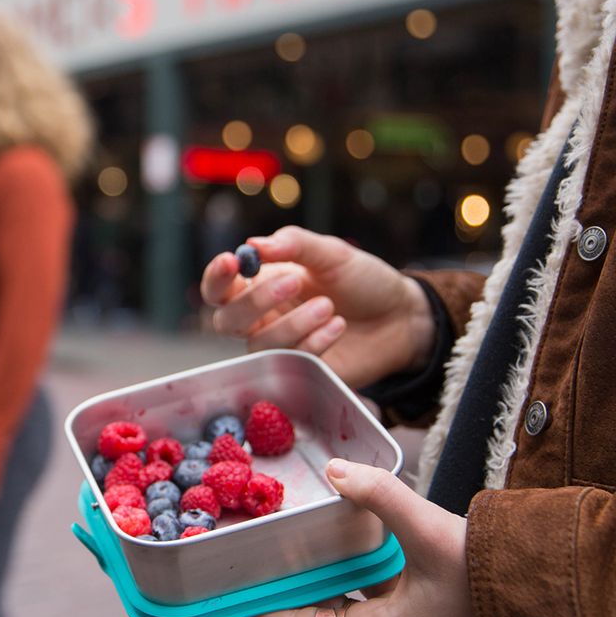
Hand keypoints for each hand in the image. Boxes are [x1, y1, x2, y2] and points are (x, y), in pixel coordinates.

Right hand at [200, 226, 434, 387]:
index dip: (216, 277)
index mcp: (260, 284)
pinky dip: (314, 341)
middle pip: (227, 320)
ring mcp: (280, 347)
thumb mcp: (332, 253)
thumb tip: (254, 245)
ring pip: (259, 344)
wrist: (400, 317)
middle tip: (294, 281)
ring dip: (293, 323)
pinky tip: (337, 325)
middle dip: (256, 301)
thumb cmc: (362, 281)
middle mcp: (262, 318)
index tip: (231, 262)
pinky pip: (292, 361)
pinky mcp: (301, 371)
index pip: (219, 287)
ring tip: (329, 307)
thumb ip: (294, 245)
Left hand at [249, 459, 486, 616]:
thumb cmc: (484, 575)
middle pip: (323, 614)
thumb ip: (379, 496)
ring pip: (350, 599)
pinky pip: (376, 590)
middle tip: (268, 557)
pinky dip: (356, 568)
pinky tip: (351, 537)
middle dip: (294, 587)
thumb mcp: (425, 531)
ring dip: (326, 575)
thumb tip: (336, 470)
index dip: (270, 611)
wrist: (540, 586)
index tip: (243, 592)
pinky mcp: (423, 605)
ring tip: (300, 542)